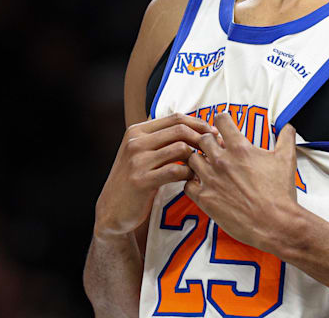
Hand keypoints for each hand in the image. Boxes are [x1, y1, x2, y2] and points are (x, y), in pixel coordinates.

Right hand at [94, 113, 217, 238]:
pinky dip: (189, 174)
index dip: (198, 123)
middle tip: (216, 148)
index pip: (175, 118)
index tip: (213, 133)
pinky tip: (192, 179)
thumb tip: (195, 128)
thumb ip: (161, 139)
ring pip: (180, 148)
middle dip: (203, 137)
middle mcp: (135, 142)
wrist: (112, 210)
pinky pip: (175, 171)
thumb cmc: (134, 179)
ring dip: (197, 157)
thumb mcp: (141, 153)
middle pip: (180, 129)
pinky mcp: (141, 181)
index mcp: (137, 131)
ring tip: (204, 166)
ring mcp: (137, 161)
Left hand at [185, 114, 299, 252]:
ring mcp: (211, 179)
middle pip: (202, 139)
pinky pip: (187, 184)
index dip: (222, 121)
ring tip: (208, 167)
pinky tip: (202, 185)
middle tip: (216, 149)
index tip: (223, 125)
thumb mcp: (287, 159)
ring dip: (199, 160)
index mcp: (240, 148)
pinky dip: (192, 182)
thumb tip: (289, 127)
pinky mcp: (205, 198)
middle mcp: (221, 161)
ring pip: (191, 159)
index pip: (220, 121)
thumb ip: (286, 138)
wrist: (275, 223)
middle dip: (209, 141)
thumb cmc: (280, 193)